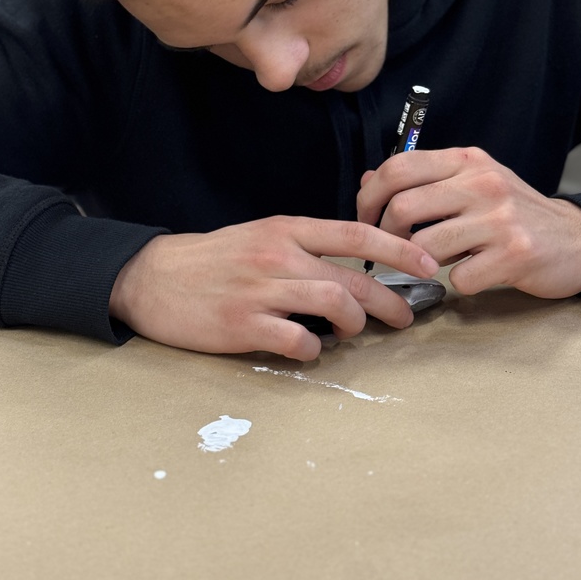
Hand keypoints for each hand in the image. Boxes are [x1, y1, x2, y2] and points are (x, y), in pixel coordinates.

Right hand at [109, 216, 438, 360]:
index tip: (428, 265)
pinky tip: (307, 350)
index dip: (398, 250)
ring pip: (333, 304)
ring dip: (354, 325)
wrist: (152, 277)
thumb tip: (353, 265)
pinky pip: (297, 341)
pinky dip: (312, 350)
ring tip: (353, 334)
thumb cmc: (211, 259)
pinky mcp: (242, 325)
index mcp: (284, 229)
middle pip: (352, 277)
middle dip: (389, 301)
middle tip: (403, 318)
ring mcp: (260, 291)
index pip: (355, 233)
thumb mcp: (259, 236)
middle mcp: (277, 256)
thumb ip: (303, 246)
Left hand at [357, 147, 580, 298]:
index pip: (398, 167)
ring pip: (425, 246)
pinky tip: (472, 273)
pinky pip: (458, 276)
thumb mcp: (469, 182)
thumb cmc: (511, 212)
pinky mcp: (514, 254)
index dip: (369, 197)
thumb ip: (421, 181)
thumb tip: (368, 181)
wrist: (576, 238)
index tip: (366, 220)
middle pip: (403, 208)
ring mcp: (499, 218)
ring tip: (436, 262)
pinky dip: (457, 281)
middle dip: (386, 237)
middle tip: (392, 251)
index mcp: (466, 161)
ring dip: (420, 263)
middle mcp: (482, 183)